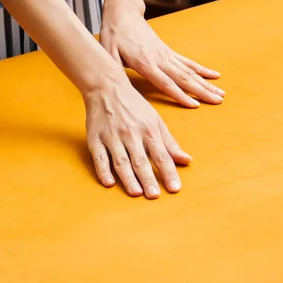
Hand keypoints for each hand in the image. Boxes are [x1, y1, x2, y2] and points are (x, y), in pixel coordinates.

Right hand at [84, 71, 191, 198]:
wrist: (106, 87)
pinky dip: (103, 170)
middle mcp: (131, 133)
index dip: (169, 173)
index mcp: (149, 129)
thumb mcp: (155, 120)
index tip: (175, 189)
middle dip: (148, 178)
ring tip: (136, 193)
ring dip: (128, 178)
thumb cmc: (134, 105)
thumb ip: (170, 142)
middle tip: (154, 195)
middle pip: (141, 160)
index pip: (162, 155)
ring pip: (121, 161)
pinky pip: (99, 157)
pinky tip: (109, 183)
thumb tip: (187, 161)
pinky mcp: (95, 138)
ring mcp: (112, 136)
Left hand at [100, 6, 224, 108]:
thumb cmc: (114, 35)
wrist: (124, 14)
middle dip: (202, 91)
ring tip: (221, 93)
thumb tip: (118, 88)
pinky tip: (214, 75)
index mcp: (145, 63)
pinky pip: (188, 62)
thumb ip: (116, 70)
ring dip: (206, 83)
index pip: (165, 83)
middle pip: (184, 78)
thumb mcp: (109, 53)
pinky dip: (202, 70)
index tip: (195, 105)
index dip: (180, 95)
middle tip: (217, 101)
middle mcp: (160, 59)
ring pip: (190, 71)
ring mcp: (166, 54)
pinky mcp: (168, 51)